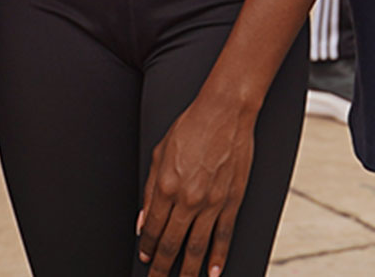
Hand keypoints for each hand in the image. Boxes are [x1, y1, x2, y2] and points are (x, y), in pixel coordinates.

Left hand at [138, 92, 256, 276]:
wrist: (225, 113)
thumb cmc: (192, 127)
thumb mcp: (159, 154)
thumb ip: (150, 191)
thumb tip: (143, 221)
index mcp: (166, 187)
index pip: (153, 230)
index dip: (146, 248)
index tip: (144, 258)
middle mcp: (188, 200)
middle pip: (172, 245)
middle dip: (161, 268)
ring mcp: (211, 203)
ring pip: (196, 248)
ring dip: (188, 271)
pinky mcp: (231, 201)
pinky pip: (223, 236)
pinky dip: (217, 257)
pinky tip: (212, 271)